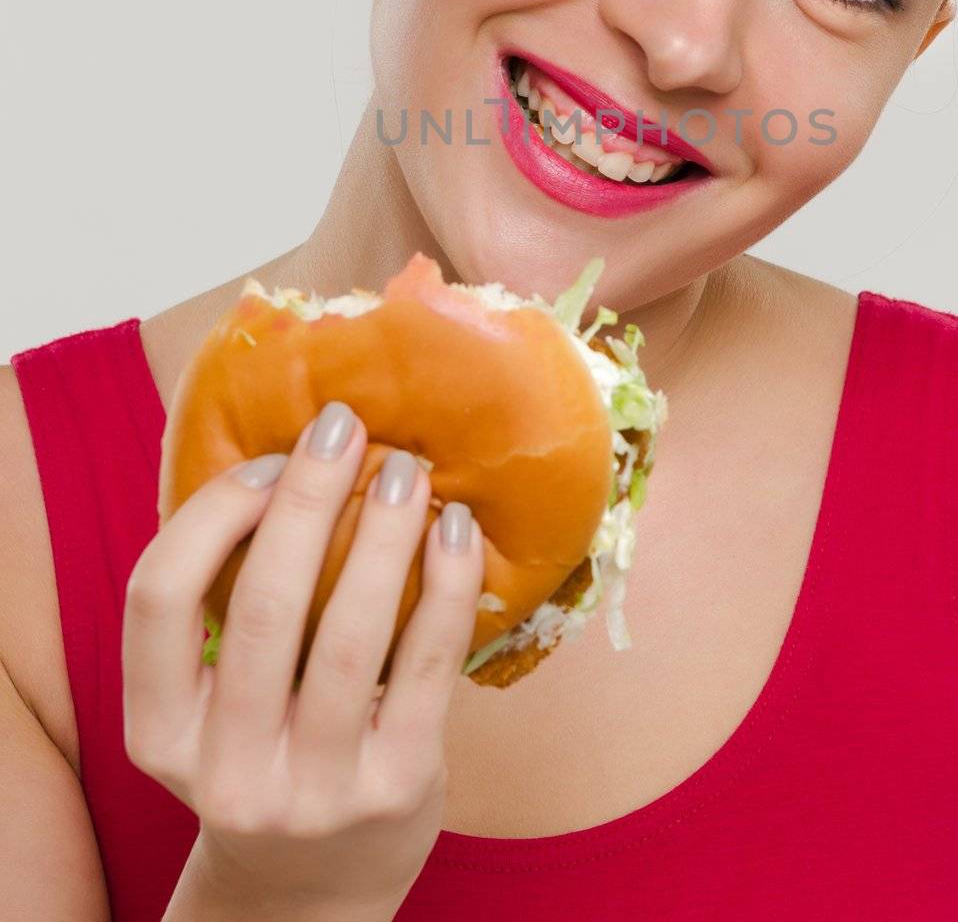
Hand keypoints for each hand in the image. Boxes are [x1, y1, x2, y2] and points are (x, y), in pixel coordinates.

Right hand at [122, 400, 483, 917]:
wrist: (311, 893)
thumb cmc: (266, 755)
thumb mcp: (214, 706)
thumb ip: (229, 611)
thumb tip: (288, 458)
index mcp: (161, 731)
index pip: (157, 600)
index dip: (210, 516)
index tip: (265, 462)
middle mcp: (228, 767)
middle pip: (263, 606)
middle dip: (306, 499)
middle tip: (344, 425)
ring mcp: (316, 787)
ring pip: (352, 634)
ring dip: (384, 533)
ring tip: (408, 469)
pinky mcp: (397, 787)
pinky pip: (428, 663)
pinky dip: (448, 584)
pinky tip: (458, 530)